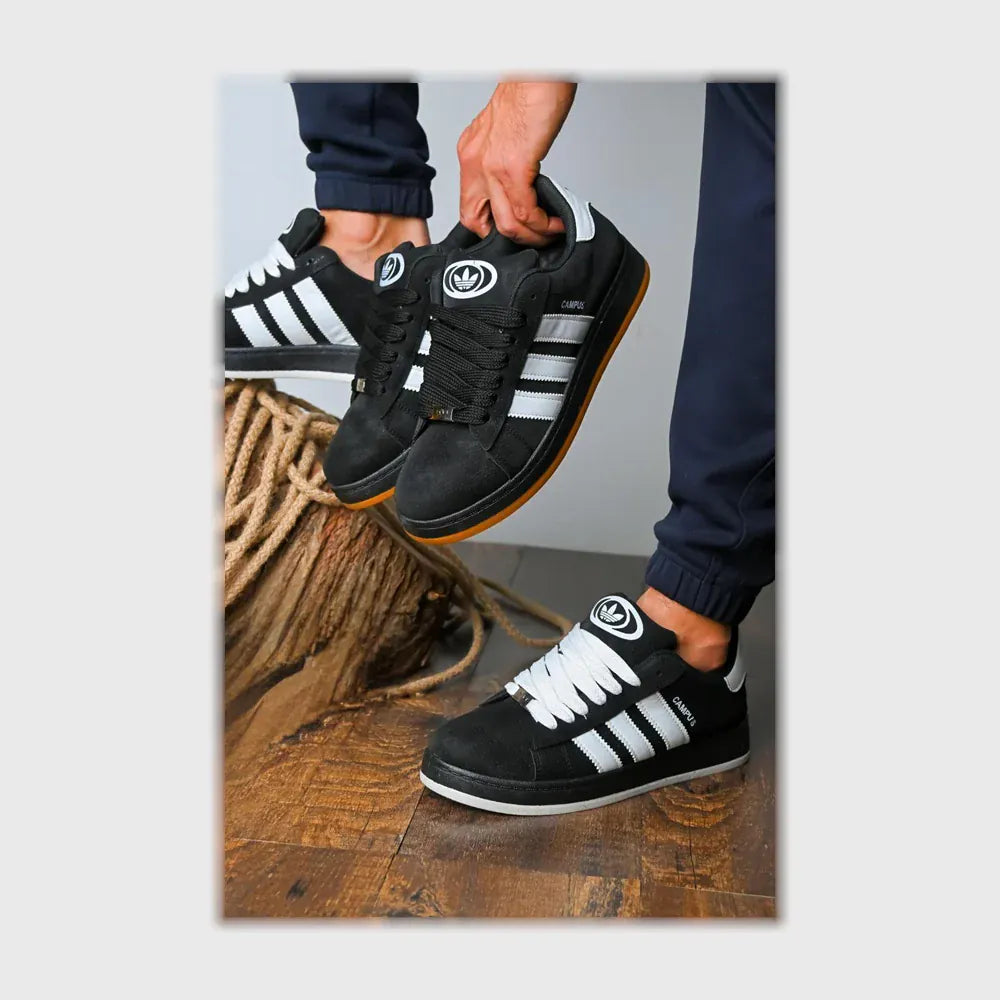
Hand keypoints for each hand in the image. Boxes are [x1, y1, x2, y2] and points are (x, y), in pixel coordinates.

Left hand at [458, 81, 576, 245]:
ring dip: (532, 237)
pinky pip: (525, 212)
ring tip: (550, 233)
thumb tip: (520, 185)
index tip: (512, 234)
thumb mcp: (504, 132)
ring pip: (506, 225)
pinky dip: (542, 225)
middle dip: (508, 240)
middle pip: (478, 223)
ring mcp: (491, 168)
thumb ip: (504, 160)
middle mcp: (475, 163)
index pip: (469, 208)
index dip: (488, 230)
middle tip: (532, 239)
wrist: (538, 71)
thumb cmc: (528, 93)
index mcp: (471, 155)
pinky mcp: (513, 168)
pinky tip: (554, 222)